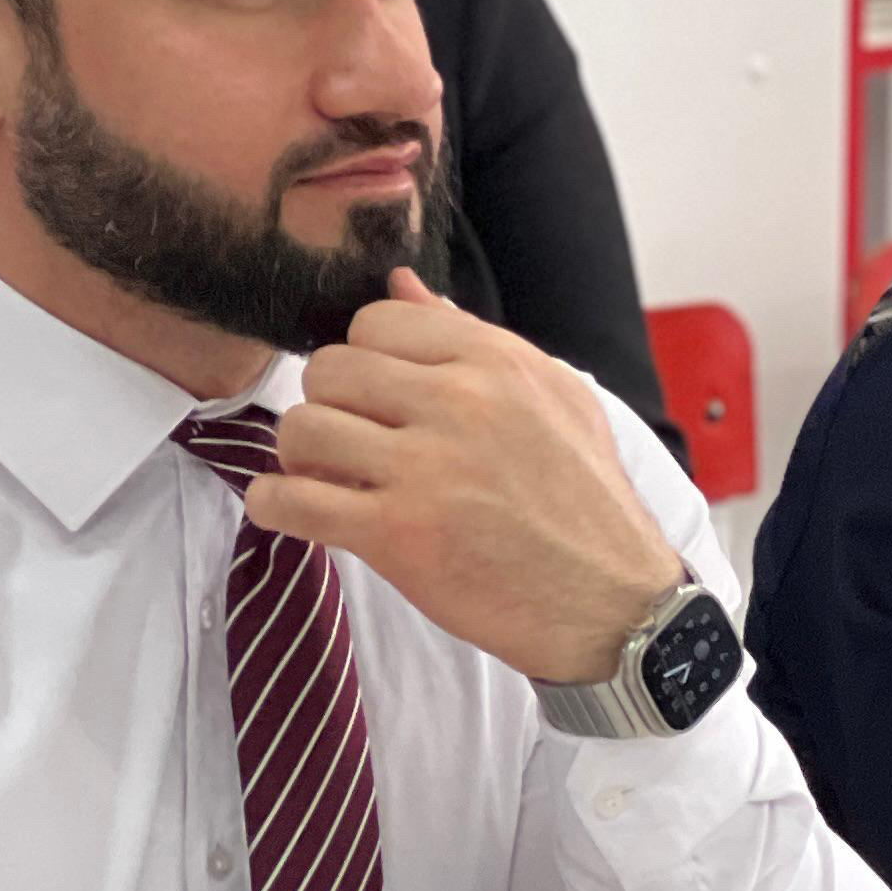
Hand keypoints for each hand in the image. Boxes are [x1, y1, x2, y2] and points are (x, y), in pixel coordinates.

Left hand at [250, 271, 685, 685]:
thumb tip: (399, 284)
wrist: (616, 606)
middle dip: (329, 407)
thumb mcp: (556, 398)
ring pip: (302, 428)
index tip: (378, 399)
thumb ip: (474, 338)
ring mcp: (425, 472)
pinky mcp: (399, 536)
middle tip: (350, 443)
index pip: (376, 322)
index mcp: (496, 364)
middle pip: (329, 370)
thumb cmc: (588, 504)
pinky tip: (290, 511)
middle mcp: (459, 405)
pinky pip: (293, 501)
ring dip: (300, 457)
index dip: (365, 359)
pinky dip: (275, 505)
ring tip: (326, 478)